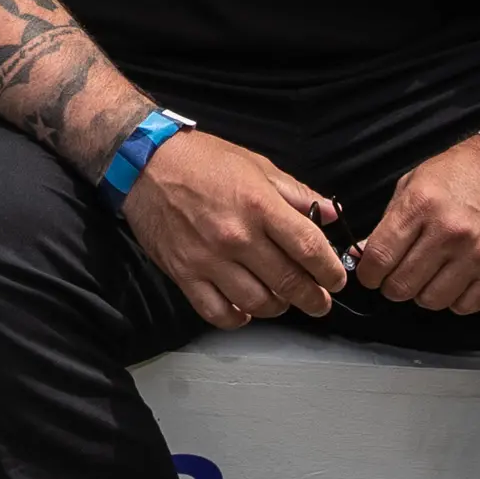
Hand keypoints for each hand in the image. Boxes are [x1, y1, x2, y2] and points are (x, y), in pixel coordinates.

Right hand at [121, 130, 346, 330]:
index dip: (329, 270)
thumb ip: (296, 193)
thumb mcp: (256, 165)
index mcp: (258, 204)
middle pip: (288, 282)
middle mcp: (236, 236)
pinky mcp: (183, 274)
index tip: (335, 279)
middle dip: (312, 298)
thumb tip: (331, 214)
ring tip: (281, 301)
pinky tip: (245, 310)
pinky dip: (236, 319)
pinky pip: (217, 312)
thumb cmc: (202, 159)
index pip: (308, 248)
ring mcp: (208, 259)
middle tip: (319, 302)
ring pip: (256, 303)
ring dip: (277, 308)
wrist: (144, 162)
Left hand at [350, 134, 479, 315]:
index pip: (379, 257)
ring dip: (423, 294)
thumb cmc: (462, 170)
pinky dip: (454, 300)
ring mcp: (478, 254)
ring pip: (432, 301)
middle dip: (392, 286)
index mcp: (421, 205)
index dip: (368, 273)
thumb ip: (389, 220)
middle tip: (398, 276)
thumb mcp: (415, 182)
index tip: (371, 274)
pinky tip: (454, 281)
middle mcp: (449, 232)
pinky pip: (466, 306)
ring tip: (428, 277)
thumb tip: (363, 255)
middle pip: (402, 285)